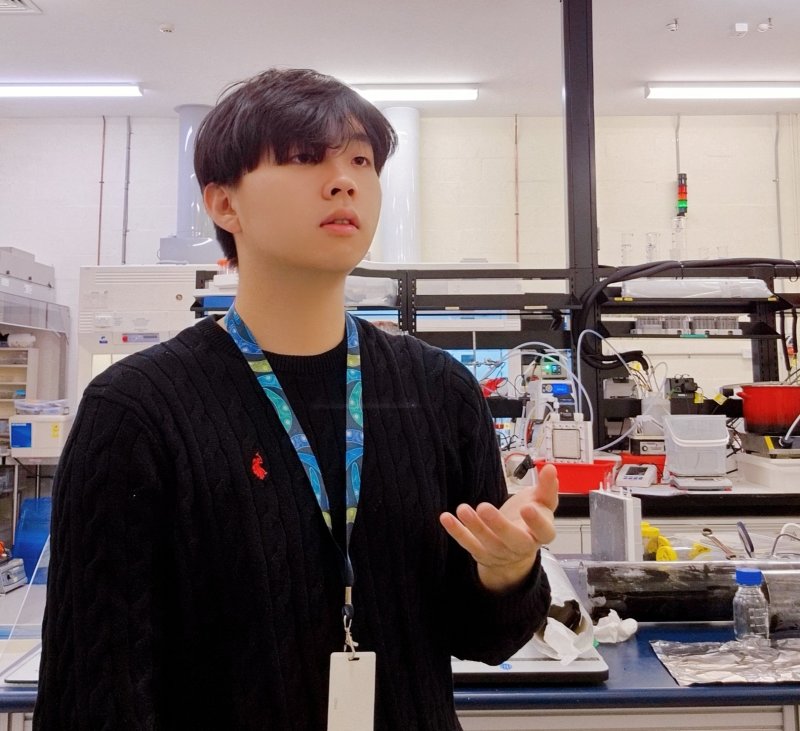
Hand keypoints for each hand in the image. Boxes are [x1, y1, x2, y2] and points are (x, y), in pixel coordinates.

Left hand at [439, 463, 558, 592]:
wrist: (515, 551)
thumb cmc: (529, 522)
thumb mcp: (541, 504)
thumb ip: (547, 487)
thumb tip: (551, 468)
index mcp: (540, 534)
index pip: (544, 532)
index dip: (537, 522)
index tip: (528, 508)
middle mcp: (521, 547)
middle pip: (514, 541)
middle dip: (499, 525)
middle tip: (484, 507)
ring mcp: (500, 553)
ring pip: (487, 543)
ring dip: (474, 526)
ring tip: (463, 508)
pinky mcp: (481, 554)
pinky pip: (467, 544)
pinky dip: (456, 531)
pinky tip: (446, 517)